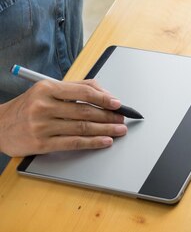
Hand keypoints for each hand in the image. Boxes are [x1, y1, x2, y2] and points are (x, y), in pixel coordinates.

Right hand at [0, 80, 127, 156]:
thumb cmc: (29, 106)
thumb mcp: (48, 90)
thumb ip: (76, 88)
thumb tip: (105, 94)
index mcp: (47, 89)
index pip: (83, 92)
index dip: (104, 98)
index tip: (118, 103)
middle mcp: (43, 106)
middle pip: (85, 111)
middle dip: (108, 116)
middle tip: (122, 118)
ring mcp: (41, 125)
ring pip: (81, 127)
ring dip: (105, 129)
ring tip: (119, 129)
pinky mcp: (41, 143)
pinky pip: (73, 142)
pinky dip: (92, 142)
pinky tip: (105, 141)